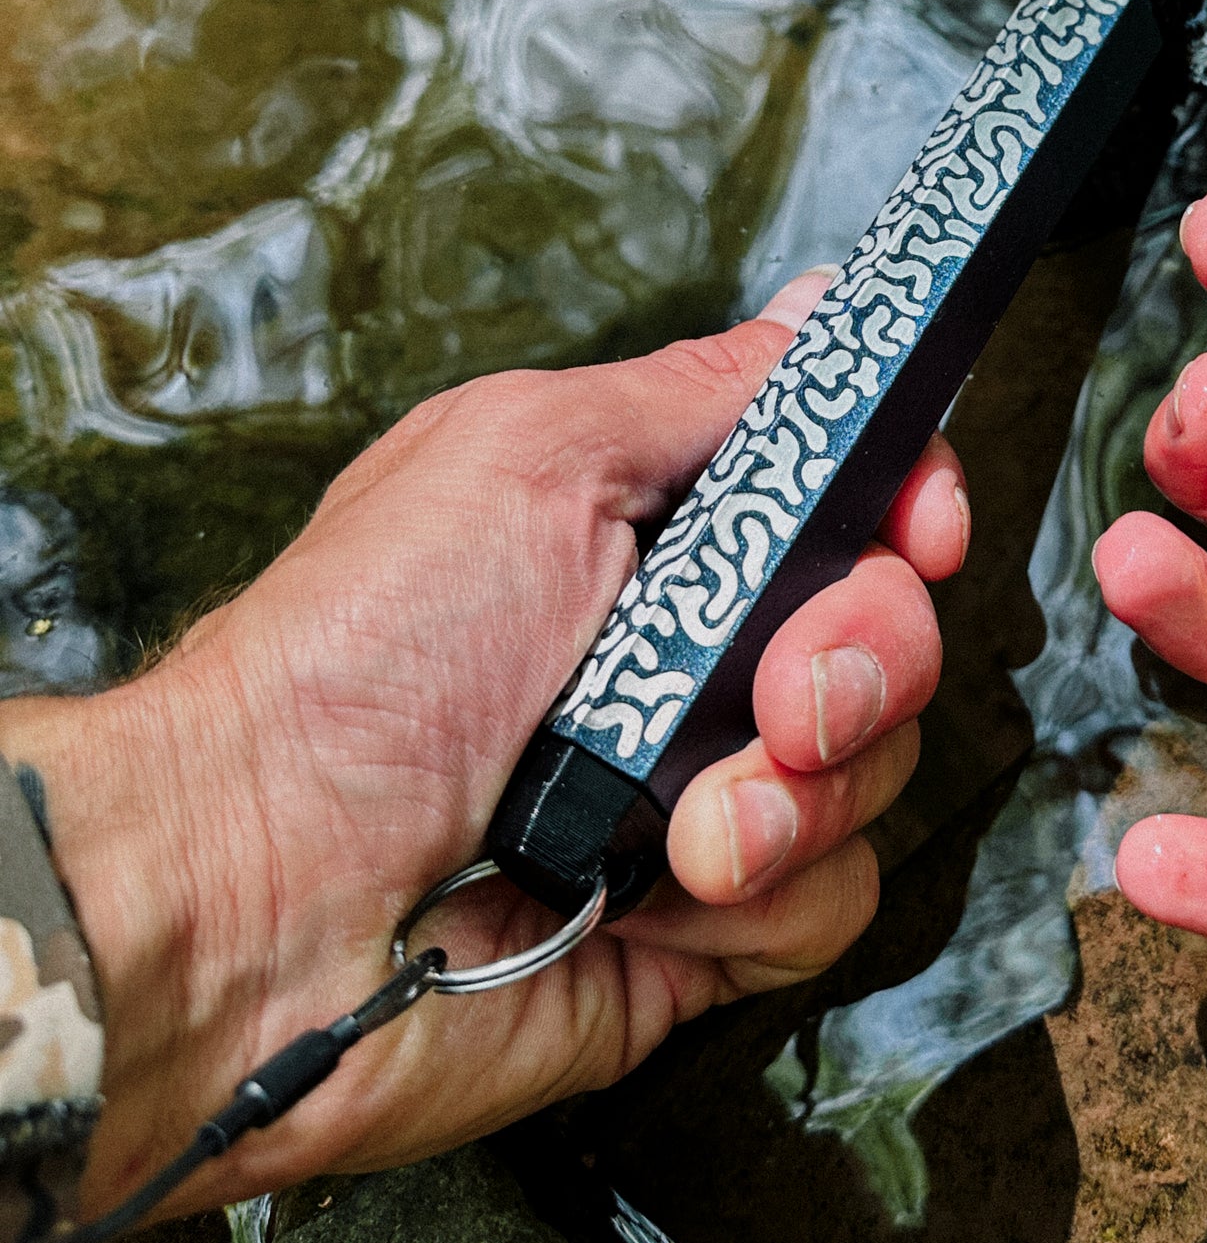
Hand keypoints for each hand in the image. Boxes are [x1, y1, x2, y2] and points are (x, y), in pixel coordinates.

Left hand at [3, 270, 965, 1216]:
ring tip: (680, 822)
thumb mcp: (530, 457)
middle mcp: (691, 658)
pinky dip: (762, 895)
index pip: (853, 495)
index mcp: (655, 531)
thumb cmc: (359, 657)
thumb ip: (702, 393)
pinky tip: (658, 892)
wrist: (256, 896)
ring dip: (797, 790)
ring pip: (876, 768)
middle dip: (863, 655)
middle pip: (891, 628)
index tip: (914, 527)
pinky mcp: (701, 933)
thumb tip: (819, 309)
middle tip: (778, 693)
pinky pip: (829, 901)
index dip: (909, 505)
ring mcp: (702, 795)